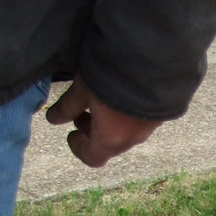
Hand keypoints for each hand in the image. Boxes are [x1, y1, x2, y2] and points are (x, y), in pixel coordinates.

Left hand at [45, 76, 160, 166]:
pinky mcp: (163, 113)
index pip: (92, 158)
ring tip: (103, 102)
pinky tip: (123, 95)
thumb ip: (68, 106)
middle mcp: (133, 138)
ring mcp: (151, 127)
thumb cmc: (112, 74)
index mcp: (110, 138)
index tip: (72, 133)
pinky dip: (128, 116)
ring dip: (112, 125)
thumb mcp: (83, 88)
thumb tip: (53, 118)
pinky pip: (142, 122)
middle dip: (93, 133)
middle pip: (110, 147)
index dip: (78, 148)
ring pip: (127, 135)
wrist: (154, 57)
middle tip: (83, 113)